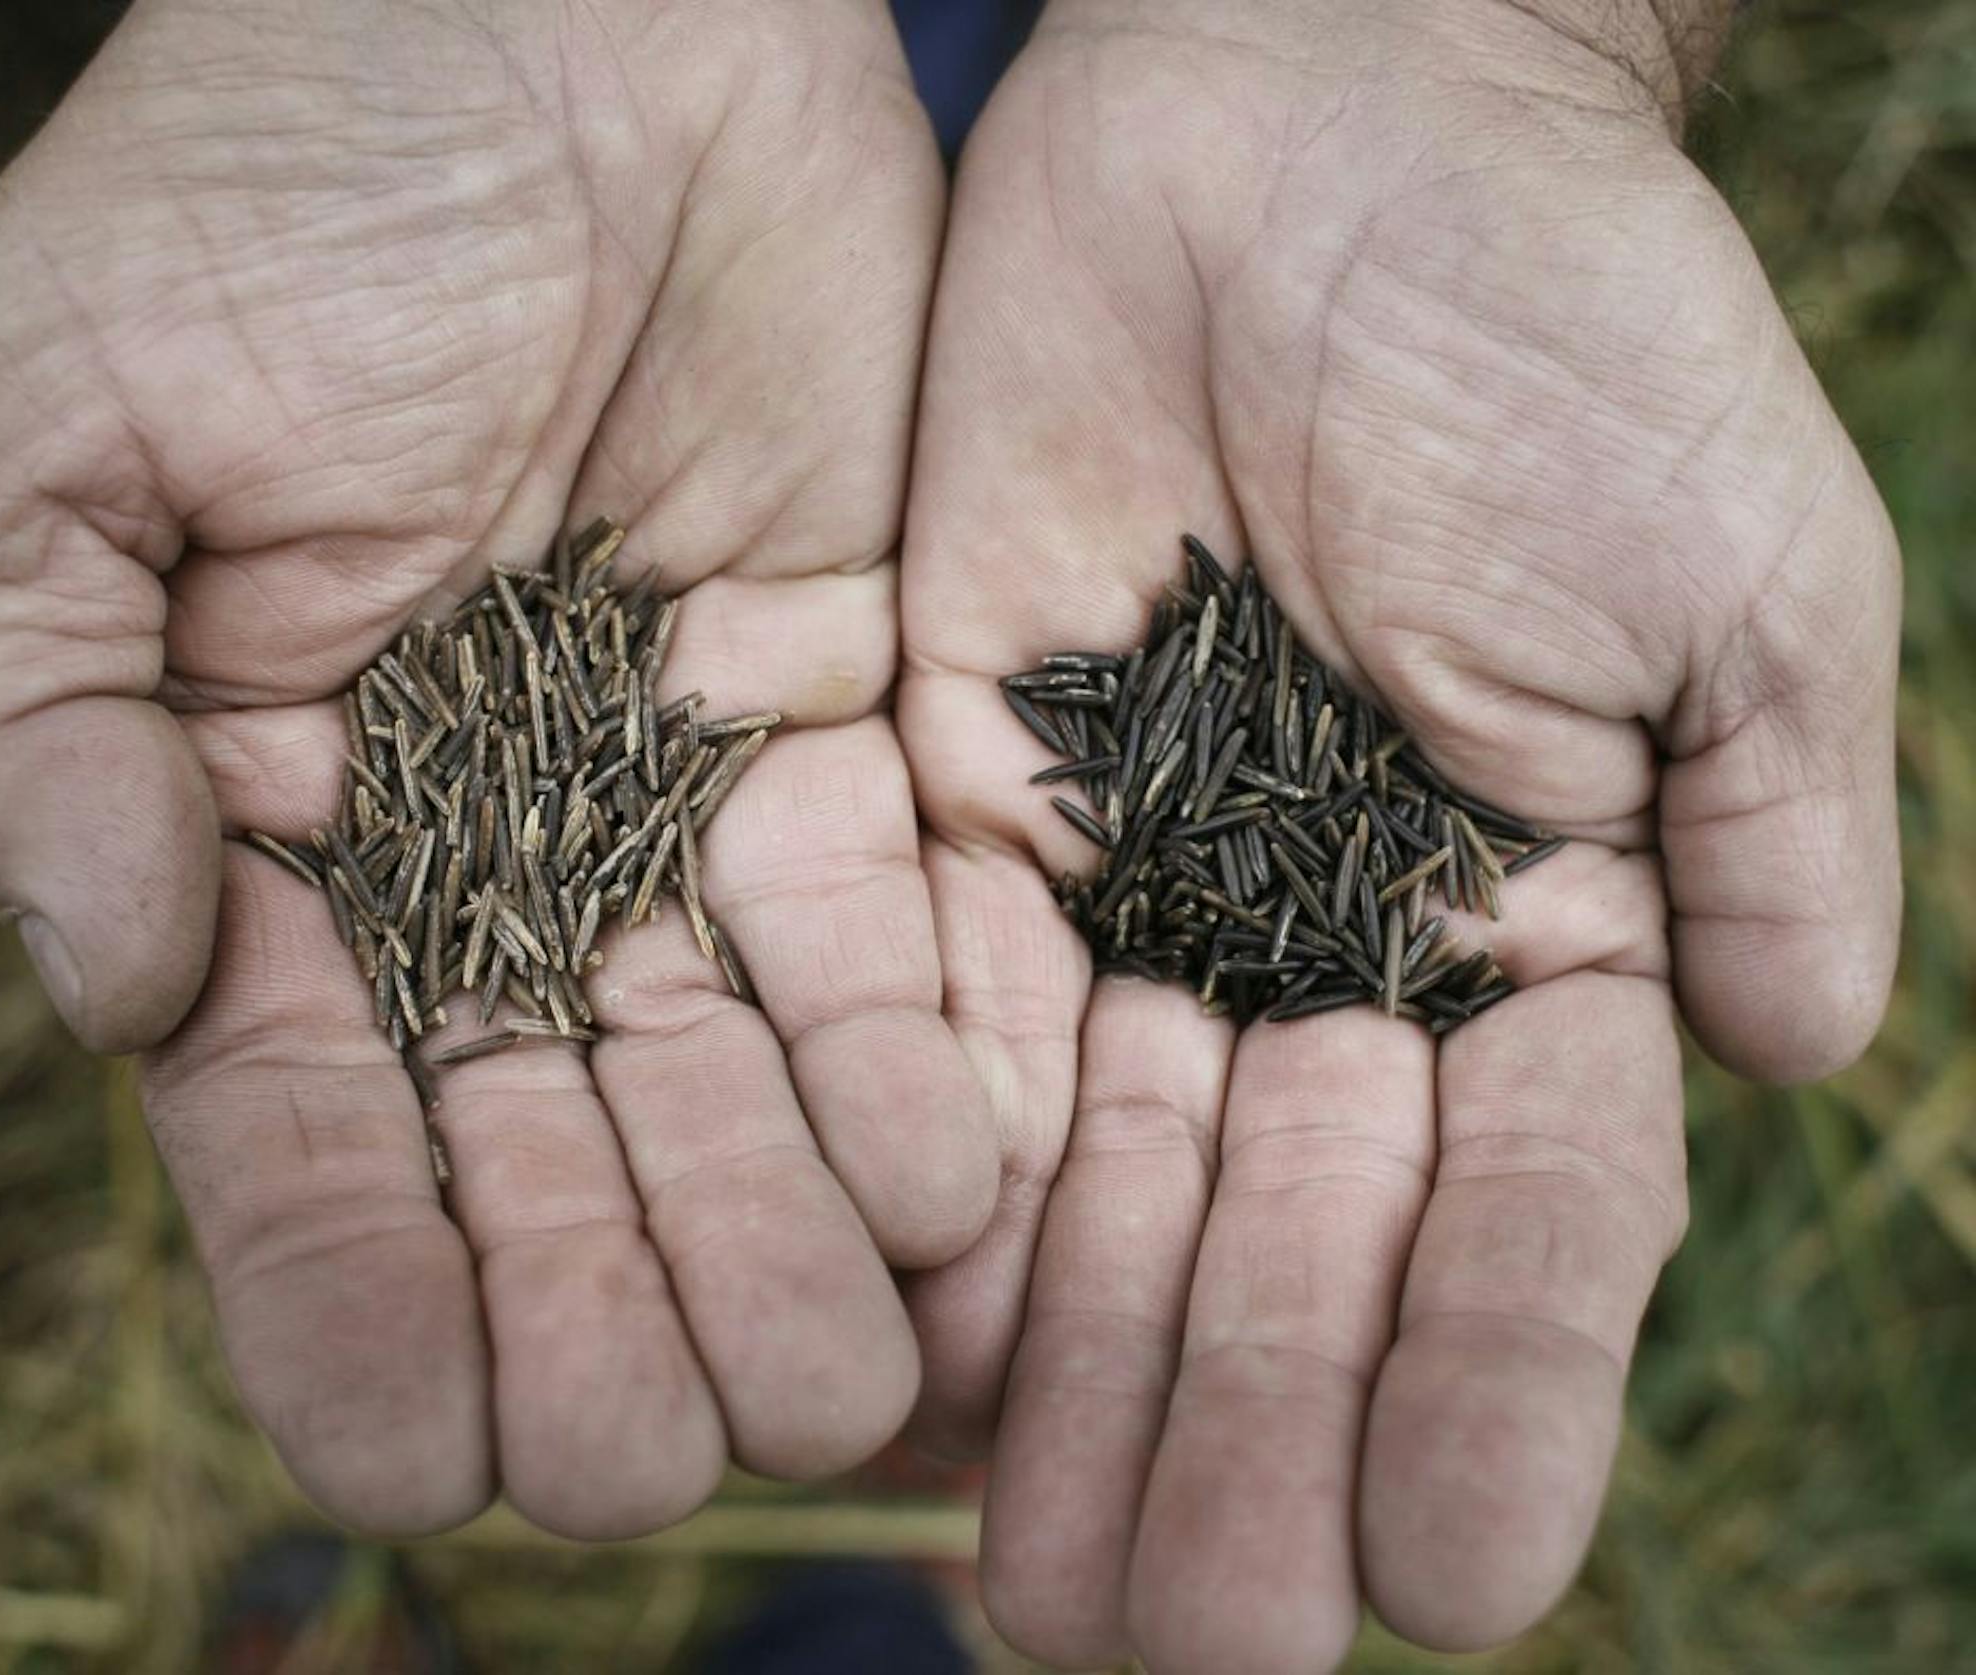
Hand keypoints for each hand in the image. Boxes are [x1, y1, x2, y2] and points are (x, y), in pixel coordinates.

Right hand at [0, 0, 994, 1538]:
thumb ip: (14, 713)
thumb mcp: (37, 422)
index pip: (305, 1131)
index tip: (420, 1444)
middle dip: (599, 1312)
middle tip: (661, 1452)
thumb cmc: (265, 183)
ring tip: (839, 1377)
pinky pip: (885, 930)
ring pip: (730, 1083)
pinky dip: (917, 1062)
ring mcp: (669, 805)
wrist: (549, 15)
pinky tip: (959, 1189)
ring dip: (777, 1240)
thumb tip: (114, 985)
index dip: (350, 1295)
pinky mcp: (844, 725)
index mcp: (261, 837)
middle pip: (542, 1155)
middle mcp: (478, 863)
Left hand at [899, 0, 1898, 1666]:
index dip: (1496, 1389)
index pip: (1528, 1213)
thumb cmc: (1557, 315)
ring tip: (1039, 1598)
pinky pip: (931, 1029)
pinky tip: (902, 1363)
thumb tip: (1809, 1062)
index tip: (1461, 1583)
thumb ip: (1766, 823)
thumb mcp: (1730, 569)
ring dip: (1078, 1393)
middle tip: (1188, 1653)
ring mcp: (1131, 887)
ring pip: (1101, 1192)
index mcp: (1525, 924)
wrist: (1315, 122)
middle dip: (1247, 1445)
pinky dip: (926, 1194)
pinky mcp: (954, 801)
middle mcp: (1317, 943)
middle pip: (1288, 1251)